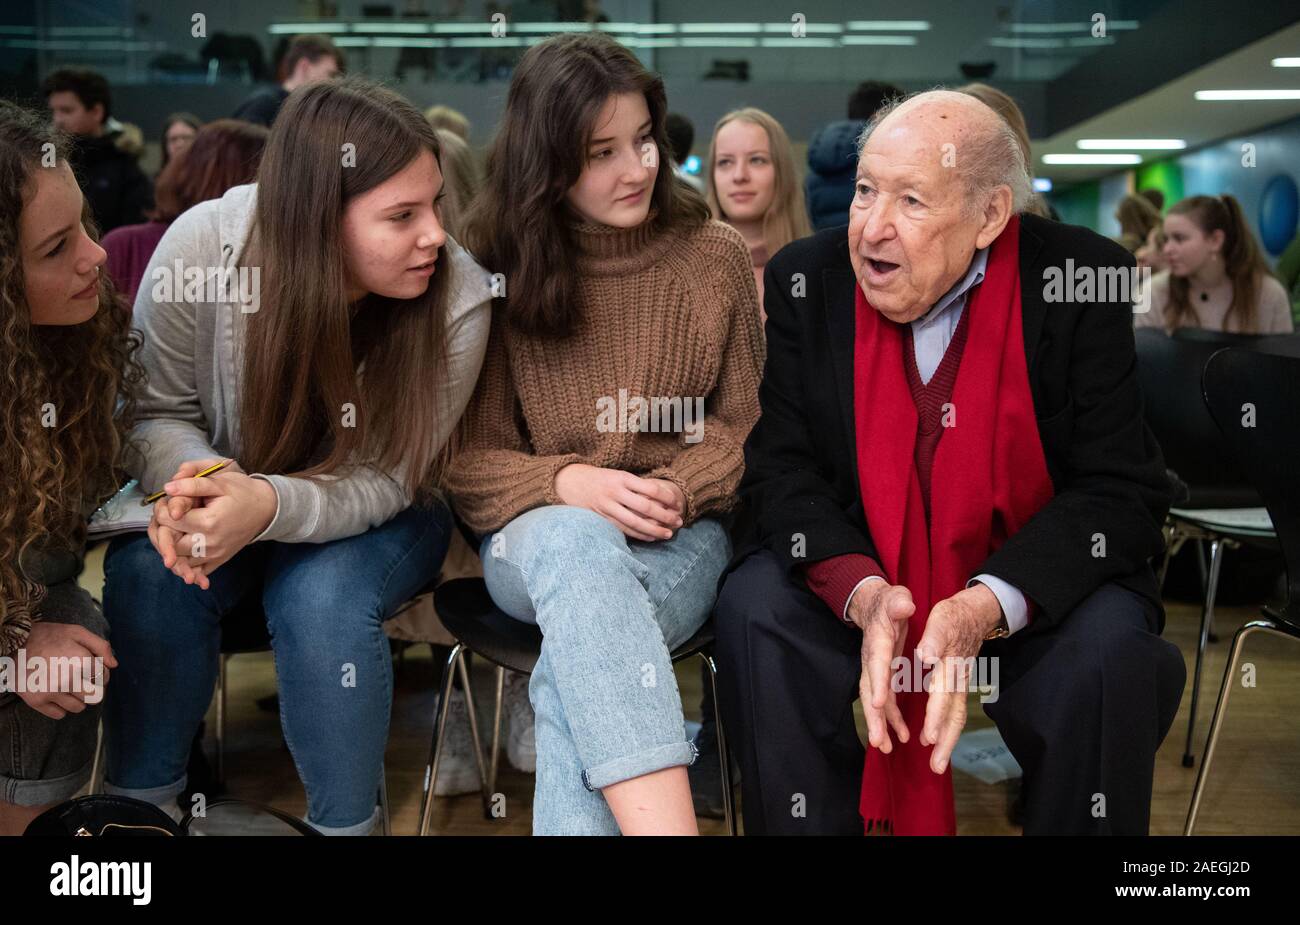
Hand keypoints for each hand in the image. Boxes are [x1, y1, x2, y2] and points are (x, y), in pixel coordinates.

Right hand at [16, 622, 116, 719]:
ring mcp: (51, 692)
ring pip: (79, 707)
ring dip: (78, 699)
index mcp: (81, 661)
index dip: (101, 673)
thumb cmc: (48, 636)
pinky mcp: (36, 701)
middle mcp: (68, 679)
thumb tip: (114, 665)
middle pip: (94, 696)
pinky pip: (59, 714)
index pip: (104, 677)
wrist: (12, 643)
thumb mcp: (76, 632)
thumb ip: (100, 646)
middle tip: (82, 681)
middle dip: (92, 689)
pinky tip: (56, 694)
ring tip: (68, 687)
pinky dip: (61, 707)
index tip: (90, 669)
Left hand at [153, 470, 276, 588]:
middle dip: (162, 530)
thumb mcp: (220, 482)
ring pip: (180, 560)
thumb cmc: (242, 493)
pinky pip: (198, 570)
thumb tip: (168, 487)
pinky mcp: (220, 559)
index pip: (169, 520)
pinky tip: (182, 560)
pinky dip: (187, 568)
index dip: (161, 509)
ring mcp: (215, 554)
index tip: (166, 501)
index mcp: (208, 521)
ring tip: (170, 533)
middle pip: (170, 543)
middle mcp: (210, 542)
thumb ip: (193, 484)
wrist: (266, 508)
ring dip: (170, 549)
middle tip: (165, 518)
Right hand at [553, 464, 683, 541]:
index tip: (677, 504)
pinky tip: (652, 538)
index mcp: (621, 478)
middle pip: (645, 507)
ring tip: (669, 534)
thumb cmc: (600, 478)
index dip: (667, 498)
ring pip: (635, 522)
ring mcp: (607, 506)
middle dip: (664, 516)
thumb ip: (636, 485)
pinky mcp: (601, 518)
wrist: (569, 481)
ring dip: (654, 529)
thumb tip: (663, 497)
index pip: (650, 488)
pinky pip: (624, 530)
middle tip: (679, 521)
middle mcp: (615, 492)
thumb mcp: (618, 475)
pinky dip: (639, 535)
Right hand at [848, 580, 915, 754]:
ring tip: (886, 748)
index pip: (877, 663)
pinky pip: (886, 702)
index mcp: (878, 641)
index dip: (879, 683)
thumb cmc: (890, 602)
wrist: (877, 606)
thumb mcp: (896, 597)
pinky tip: (900, 737)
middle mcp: (873, 659)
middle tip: (878, 741)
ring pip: (875, 701)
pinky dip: (891, 720)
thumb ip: (899, 602)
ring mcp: (876, 671)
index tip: (881, 704)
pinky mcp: (883, 677)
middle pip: (870, 690)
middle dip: (874, 717)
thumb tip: (905, 605)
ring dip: (880, 725)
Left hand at [915, 583, 1003, 773]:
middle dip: (944, 741)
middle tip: (936, 766)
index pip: (942, 694)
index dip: (935, 716)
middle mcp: (958, 678)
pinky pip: (955, 711)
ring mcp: (961, 683)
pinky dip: (946, 729)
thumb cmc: (955, 615)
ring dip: (947, 740)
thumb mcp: (942, 617)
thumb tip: (924, 655)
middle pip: (953, 714)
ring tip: (938, 763)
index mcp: (950, 663)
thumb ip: (933, 637)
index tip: (928, 737)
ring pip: (956, 716)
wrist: (977, 611)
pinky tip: (936, 741)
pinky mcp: (959, 684)